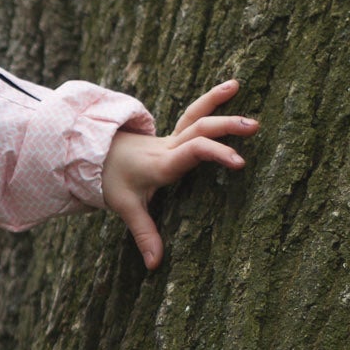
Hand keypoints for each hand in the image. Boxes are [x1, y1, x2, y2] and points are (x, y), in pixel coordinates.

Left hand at [102, 80, 256, 269]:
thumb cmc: (114, 182)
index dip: (216, 154)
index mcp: (162, 164)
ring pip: (195, 115)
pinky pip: (194, 114)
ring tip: (238, 85)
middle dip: (226, 126)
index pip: (192, 152)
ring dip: (217, 102)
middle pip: (199, 129)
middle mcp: (168, 146)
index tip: (239, 163)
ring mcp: (171, 137)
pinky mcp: (174, 134)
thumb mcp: (126, 209)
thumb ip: (144, 234)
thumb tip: (154, 265)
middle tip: (254, 126)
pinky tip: (231, 86)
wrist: (96, 158)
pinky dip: (211, 99)